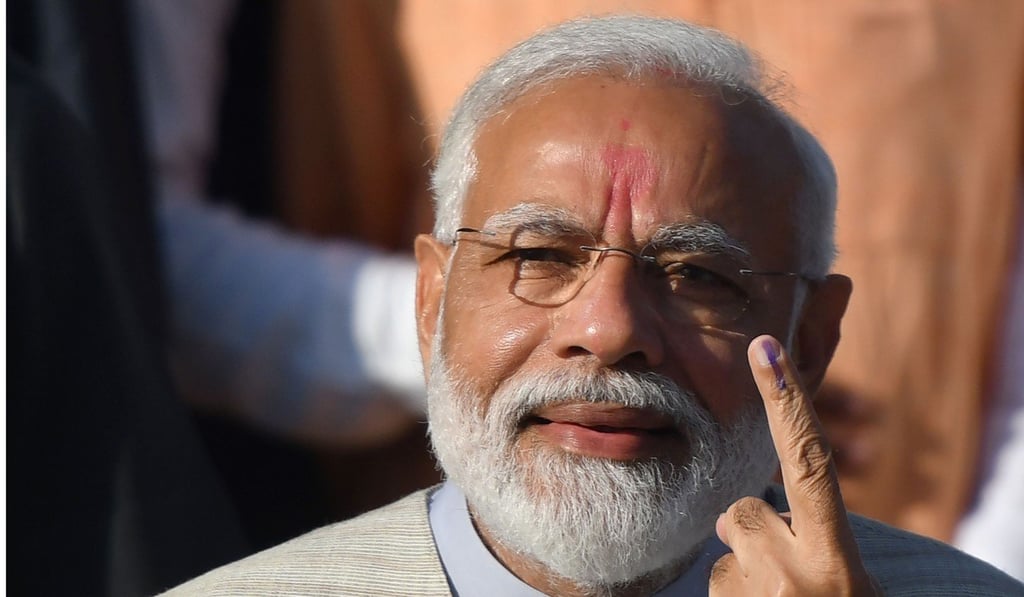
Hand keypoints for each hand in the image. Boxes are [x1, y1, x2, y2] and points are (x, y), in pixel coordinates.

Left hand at [709, 335, 880, 595]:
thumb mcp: (844, 579)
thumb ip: (806, 536)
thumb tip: (739, 516)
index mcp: (838, 560)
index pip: (809, 464)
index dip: (788, 404)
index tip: (764, 347)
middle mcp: (801, 576)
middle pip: (742, 514)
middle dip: (752, 535)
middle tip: (787, 579)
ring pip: (725, 558)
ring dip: (744, 579)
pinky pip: (714, 589)